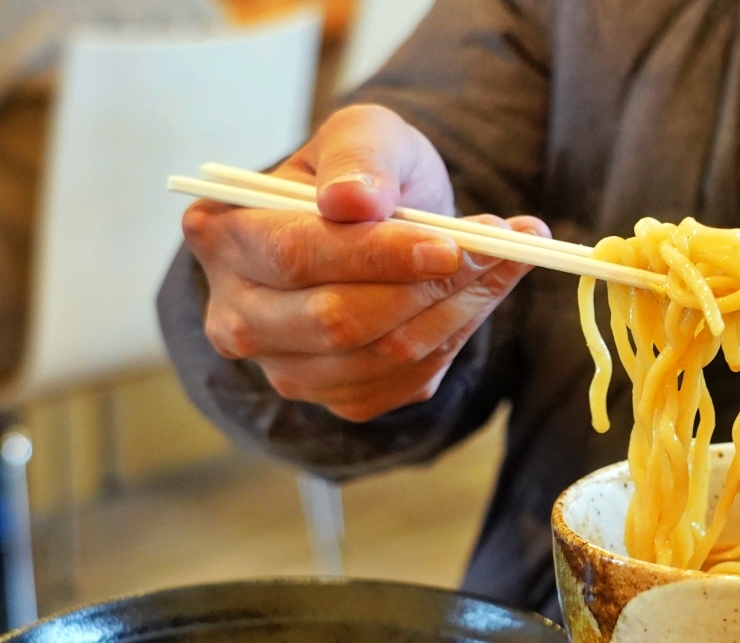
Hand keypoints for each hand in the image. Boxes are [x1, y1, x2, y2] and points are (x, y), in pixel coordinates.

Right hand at [181, 103, 548, 420]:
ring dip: (459, 306)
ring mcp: (287, 368)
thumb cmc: (362, 175)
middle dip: (429, 284)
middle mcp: (239, 315)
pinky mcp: (341, 399)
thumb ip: (358, 160)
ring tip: (505, 256)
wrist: (383, 226)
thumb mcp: (364, 136)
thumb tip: (353, 202)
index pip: (296, 255)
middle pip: (337, 321)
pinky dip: (460, 332)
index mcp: (225, 235)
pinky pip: (410, 380)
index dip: (377, 255)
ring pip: (384, 356)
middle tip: (498, 245)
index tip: (450, 244)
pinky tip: (484, 289)